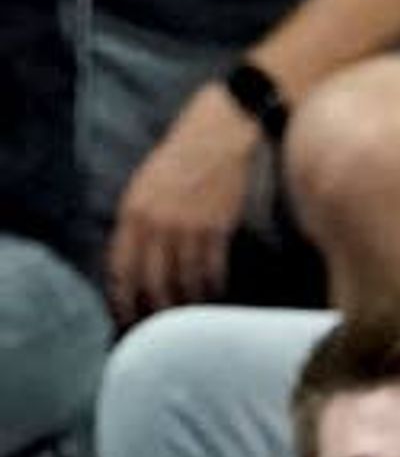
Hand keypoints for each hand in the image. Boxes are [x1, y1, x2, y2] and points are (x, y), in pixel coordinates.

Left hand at [108, 87, 259, 321]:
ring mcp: (188, 227)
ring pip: (183, 280)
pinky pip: (211, 268)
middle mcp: (156, 224)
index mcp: (132, 211)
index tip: (126, 316)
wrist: (223, 130)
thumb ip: (137, 218)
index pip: (120, 268)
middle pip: (151, 281)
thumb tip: (136, 256)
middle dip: (154, 308)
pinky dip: (211, 285)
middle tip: (158, 326)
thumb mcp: (145, 183)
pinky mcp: (218, 226)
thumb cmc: (184, 153)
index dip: (123, 298)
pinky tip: (212, 293)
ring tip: (187, 314)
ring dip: (185, 301)